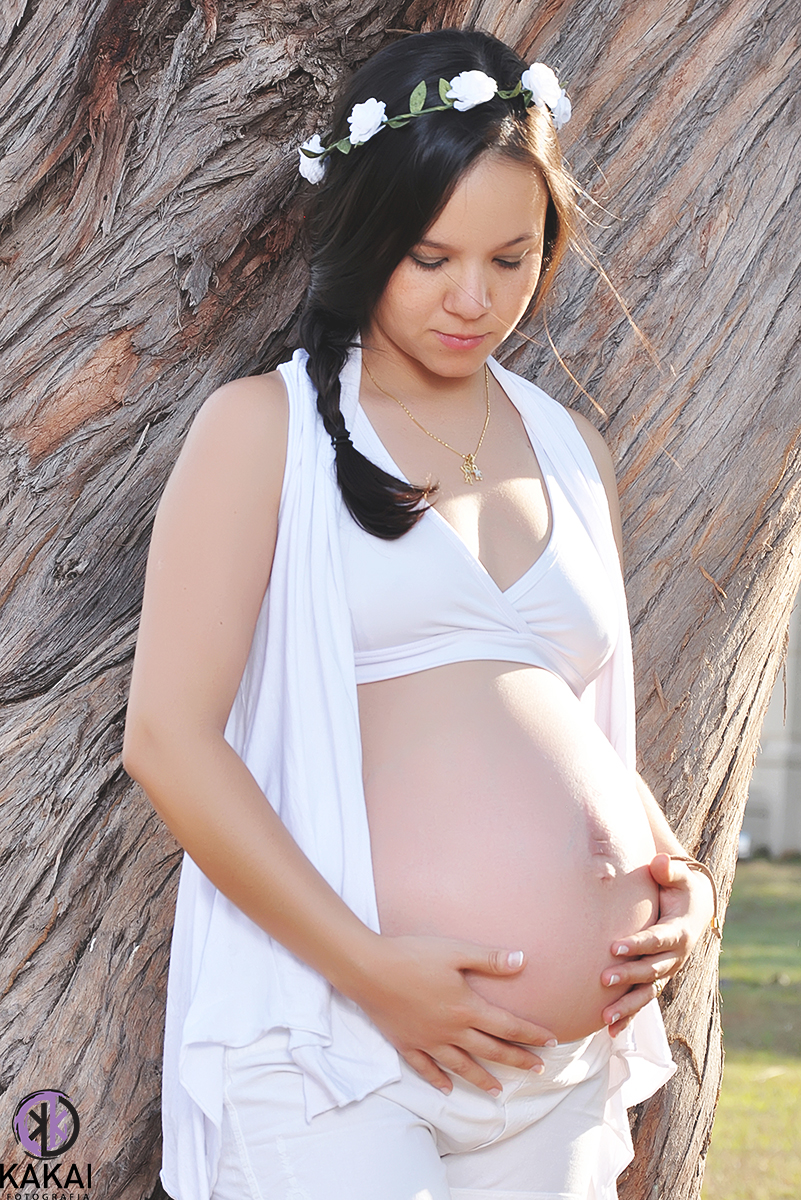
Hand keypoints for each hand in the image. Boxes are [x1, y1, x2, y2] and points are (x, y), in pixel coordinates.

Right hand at [348, 934, 556, 1093]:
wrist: (369, 969)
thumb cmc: (413, 954)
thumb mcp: (455, 950)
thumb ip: (489, 959)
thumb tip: (523, 960)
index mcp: (466, 1007)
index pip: (507, 1025)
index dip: (531, 1034)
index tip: (550, 1042)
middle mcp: (451, 1030)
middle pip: (490, 1050)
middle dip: (517, 1060)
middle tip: (537, 1070)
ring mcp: (428, 1041)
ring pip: (461, 1065)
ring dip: (482, 1078)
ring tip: (498, 1090)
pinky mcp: (406, 1044)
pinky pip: (426, 1068)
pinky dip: (438, 1080)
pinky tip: (447, 1089)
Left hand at [600, 852, 715, 1035]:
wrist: (696, 908)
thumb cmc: (681, 887)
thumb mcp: (680, 875)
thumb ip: (670, 869)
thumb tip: (659, 863)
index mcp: (680, 931)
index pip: (658, 940)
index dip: (638, 944)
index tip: (614, 946)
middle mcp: (676, 956)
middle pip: (651, 969)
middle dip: (628, 975)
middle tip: (602, 978)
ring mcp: (667, 971)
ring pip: (648, 992)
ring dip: (628, 1006)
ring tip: (604, 1017)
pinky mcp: (657, 979)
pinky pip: (643, 1000)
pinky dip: (629, 1017)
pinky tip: (609, 1031)